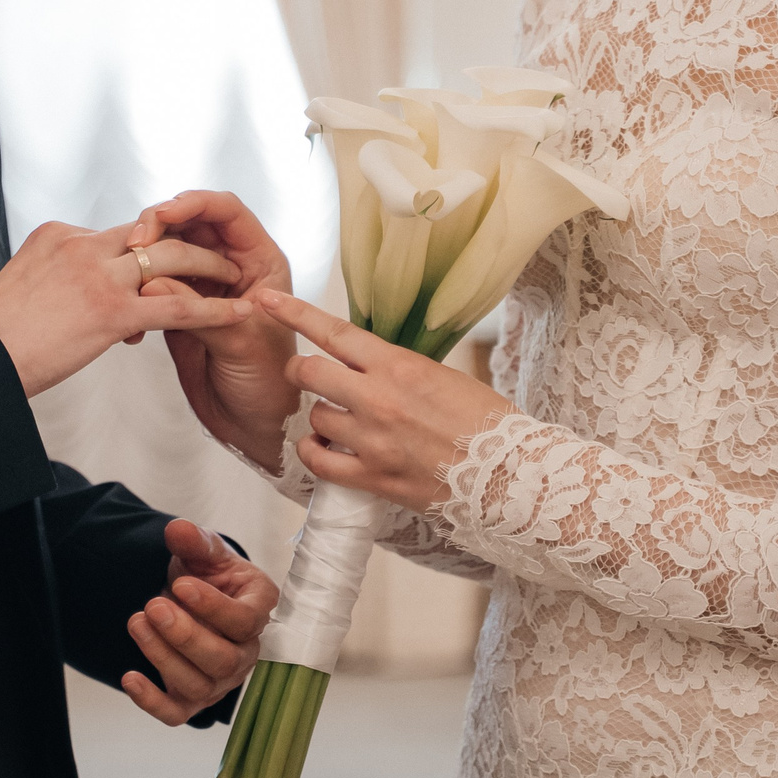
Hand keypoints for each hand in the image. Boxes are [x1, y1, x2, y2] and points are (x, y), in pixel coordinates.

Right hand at [0, 222, 250, 396]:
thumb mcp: (24, 286)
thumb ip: (56, 279)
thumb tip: (79, 296)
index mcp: (58, 235)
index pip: (118, 233)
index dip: (148, 249)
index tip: (170, 262)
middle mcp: (82, 246)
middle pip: (151, 232)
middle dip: (190, 243)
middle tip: (215, 259)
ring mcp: (99, 276)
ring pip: (171, 258)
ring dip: (210, 266)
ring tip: (236, 277)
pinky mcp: (112, 311)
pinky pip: (177, 305)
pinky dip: (214, 308)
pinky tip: (238, 312)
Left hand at [119, 518, 278, 725]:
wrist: (191, 595)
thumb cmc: (206, 574)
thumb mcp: (203, 551)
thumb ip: (195, 540)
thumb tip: (178, 530)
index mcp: (258, 609)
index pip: (246, 621)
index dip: (214, 608)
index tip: (181, 584)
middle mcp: (246, 651)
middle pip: (224, 660)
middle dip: (185, 636)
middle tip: (152, 605)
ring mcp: (221, 680)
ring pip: (199, 685)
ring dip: (163, 657)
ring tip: (136, 622)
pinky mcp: (193, 698)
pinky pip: (176, 713)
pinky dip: (152, 702)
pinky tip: (129, 677)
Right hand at [125, 191, 298, 470]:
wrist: (252, 423)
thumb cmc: (269, 383)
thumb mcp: (243, 343)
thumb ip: (200, 311)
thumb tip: (155, 281)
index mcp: (260, 260)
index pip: (226, 212)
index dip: (194, 204)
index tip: (163, 213)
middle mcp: (231, 264)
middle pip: (191, 222)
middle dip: (160, 222)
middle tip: (135, 240)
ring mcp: (203, 284)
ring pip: (168, 247)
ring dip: (145, 250)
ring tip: (127, 264)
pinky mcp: (178, 305)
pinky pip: (153, 279)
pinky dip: (137, 281)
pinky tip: (128, 295)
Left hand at [255, 290, 514, 514]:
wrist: (510, 473)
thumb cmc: (486, 421)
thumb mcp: (443, 375)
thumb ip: (397, 368)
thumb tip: (367, 363)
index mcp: (398, 366)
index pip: (333, 332)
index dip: (294, 313)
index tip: (267, 300)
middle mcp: (377, 399)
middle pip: (308, 373)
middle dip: (302, 371)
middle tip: (312, 377)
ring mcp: (372, 440)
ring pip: (315, 418)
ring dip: (322, 417)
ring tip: (344, 422)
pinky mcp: (372, 477)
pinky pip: (320, 462)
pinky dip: (315, 453)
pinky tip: (325, 449)